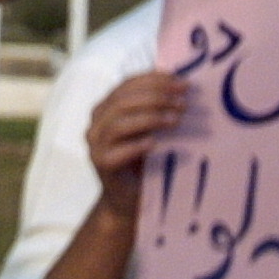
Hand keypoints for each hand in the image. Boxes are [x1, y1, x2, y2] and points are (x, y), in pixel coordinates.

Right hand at [85, 71, 187, 224]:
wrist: (128, 199)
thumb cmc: (144, 162)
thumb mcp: (150, 130)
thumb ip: (155, 110)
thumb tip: (181, 87)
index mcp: (106, 109)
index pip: (125, 85)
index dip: (152, 79)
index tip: (180, 81)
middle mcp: (96, 123)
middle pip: (122, 101)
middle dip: (155, 97)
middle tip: (183, 102)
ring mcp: (95, 145)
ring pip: (118, 123)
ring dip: (149, 118)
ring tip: (176, 120)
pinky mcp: (101, 165)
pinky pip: (117, 152)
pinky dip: (137, 145)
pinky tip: (156, 143)